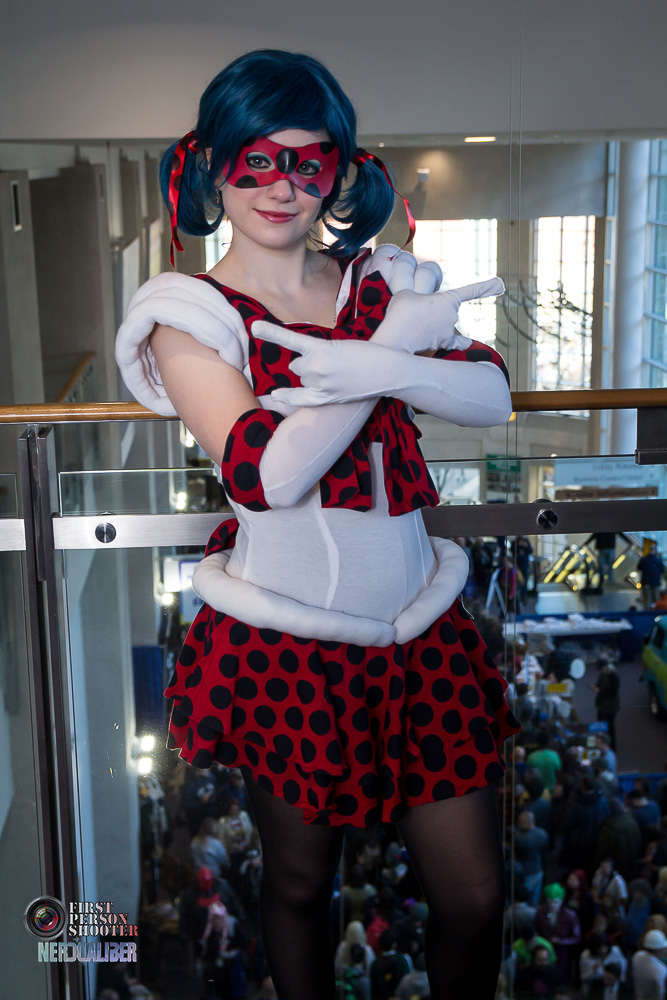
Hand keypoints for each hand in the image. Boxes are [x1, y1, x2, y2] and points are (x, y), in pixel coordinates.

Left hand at [252, 321, 393, 405]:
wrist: (387, 370)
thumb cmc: (367, 353)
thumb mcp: (340, 344)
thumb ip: (317, 353)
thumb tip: (298, 368)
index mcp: (321, 348)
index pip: (290, 339)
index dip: (271, 332)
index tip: (253, 326)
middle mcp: (317, 367)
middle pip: (297, 366)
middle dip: (306, 364)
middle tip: (329, 364)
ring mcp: (321, 385)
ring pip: (302, 380)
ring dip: (310, 377)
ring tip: (334, 376)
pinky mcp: (327, 398)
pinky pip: (301, 398)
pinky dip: (288, 396)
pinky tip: (276, 395)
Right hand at [371, 277, 504, 353]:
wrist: (395, 339)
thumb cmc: (399, 314)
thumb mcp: (405, 294)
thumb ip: (417, 297)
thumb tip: (422, 310)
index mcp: (447, 299)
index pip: (471, 291)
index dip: (486, 287)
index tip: (500, 284)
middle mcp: (453, 315)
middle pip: (447, 309)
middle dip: (433, 310)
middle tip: (414, 314)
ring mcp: (449, 331)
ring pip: (445, 323)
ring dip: (432, 324)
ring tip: (413, 326)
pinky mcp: (443, 343)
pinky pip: (456, 342)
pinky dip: (460, 342)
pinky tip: (467, 343)